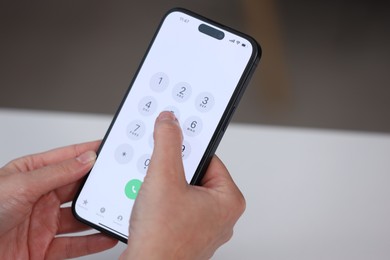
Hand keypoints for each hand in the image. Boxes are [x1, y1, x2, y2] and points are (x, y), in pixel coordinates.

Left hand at [0, 141, 116, 258]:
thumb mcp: (20, 186)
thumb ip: (57, 173)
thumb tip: (85, 159)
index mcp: (32, 175)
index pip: (67, 159)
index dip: (89, 152)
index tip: (111, 148)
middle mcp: (40, 197)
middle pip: (78, 188)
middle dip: (98, 185)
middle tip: (117, 181)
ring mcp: (44, 223)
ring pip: (80, 217)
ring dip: (97, 214)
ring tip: (114, 209)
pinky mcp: (45, 248)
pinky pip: (75, 244)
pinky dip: (93, 241)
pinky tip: (104, 235)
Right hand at [121, 112, 245, 258]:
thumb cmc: (162, 240)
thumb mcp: (163, 178)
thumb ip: (168, 143)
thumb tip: (170, 122)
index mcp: (229, 200)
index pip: (209, 157)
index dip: (186, 149)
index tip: (172, 141)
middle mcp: (220, 214)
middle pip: (194, 173)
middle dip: (172, 170)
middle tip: (159, 174)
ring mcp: (204, 226)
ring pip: (182, 190)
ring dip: (164, 186)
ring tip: (153, 195)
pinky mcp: (186, 233)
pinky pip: (175, 206)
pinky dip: (162, 202)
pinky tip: (151, 208)